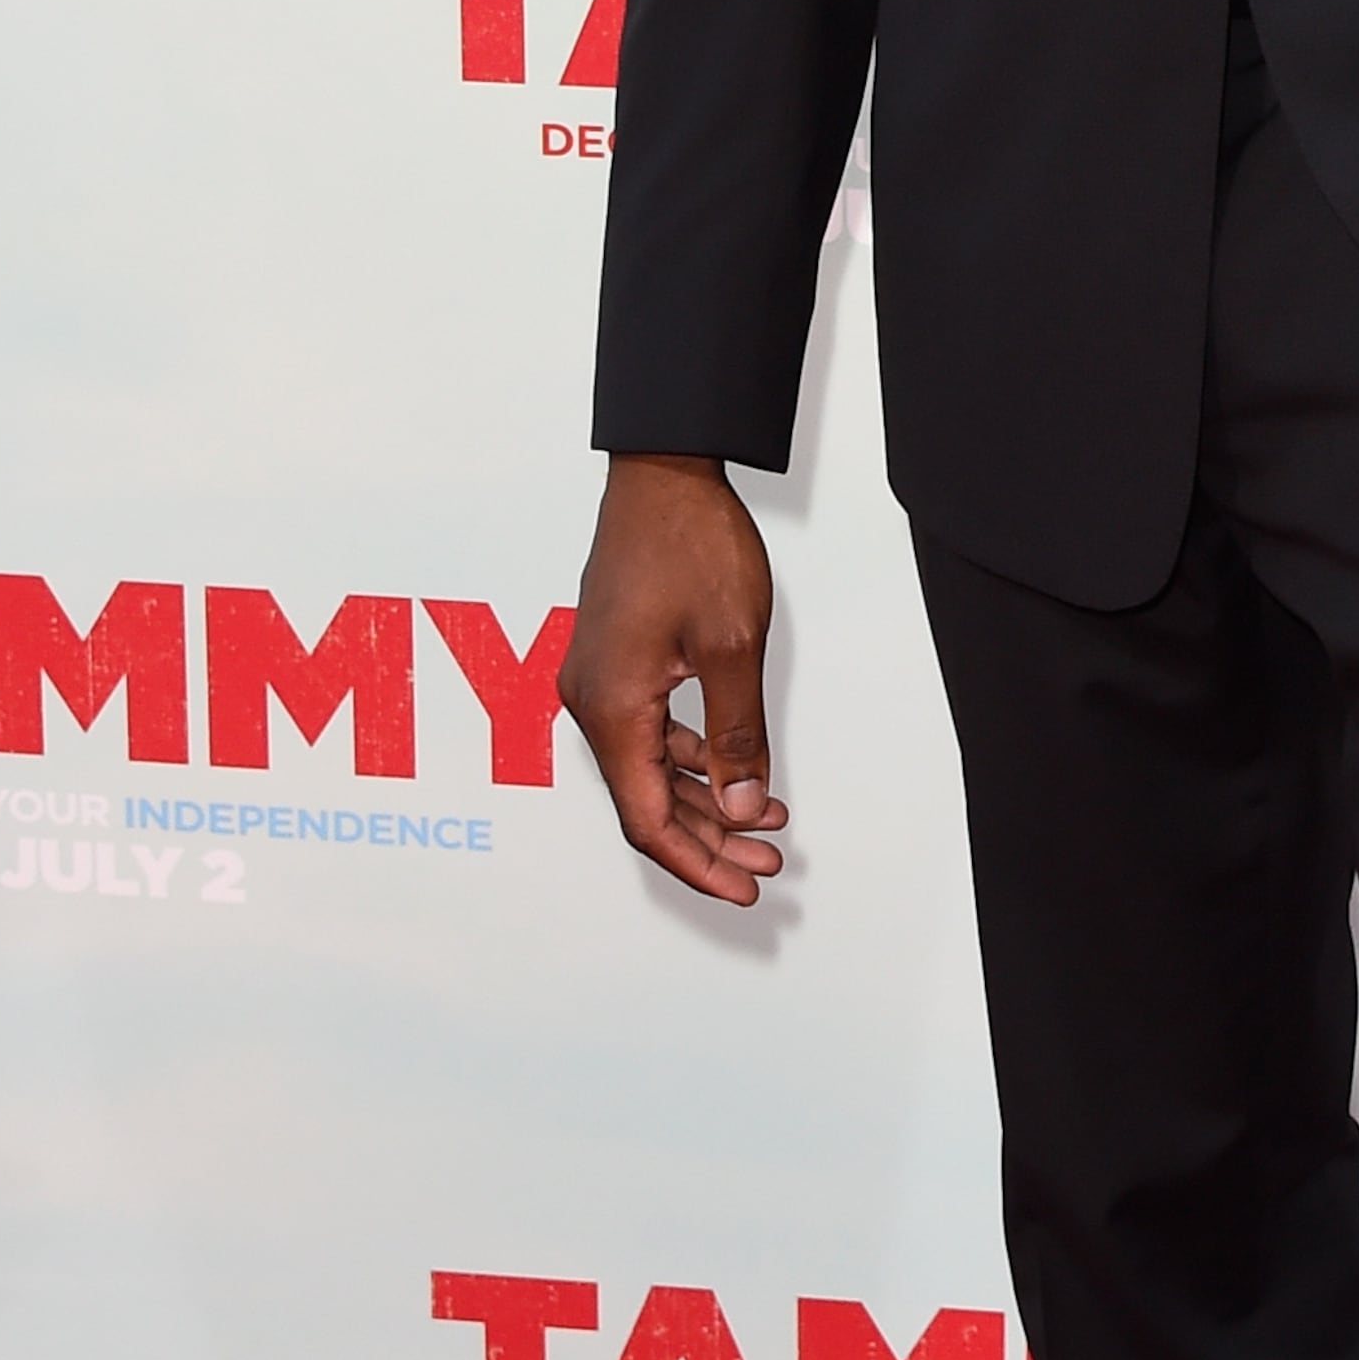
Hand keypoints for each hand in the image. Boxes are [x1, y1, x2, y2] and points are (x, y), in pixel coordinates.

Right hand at [559, 452, 786, 904]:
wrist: (662, 473)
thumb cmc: (690, 545)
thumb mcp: (732, 647)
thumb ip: (738, 735)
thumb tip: (746, 808)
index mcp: (612, 708)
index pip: (647, 820)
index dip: (697, 863)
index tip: (742, 886)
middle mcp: (591, 702)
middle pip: (646, 802)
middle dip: (709, 840)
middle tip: (767, 864)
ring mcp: (598, 682)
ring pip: (650, 769)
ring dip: (706, 801)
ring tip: (767, 822)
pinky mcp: (613, 662)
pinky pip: (648, 732)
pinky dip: (692, 759)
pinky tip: (736, 771)